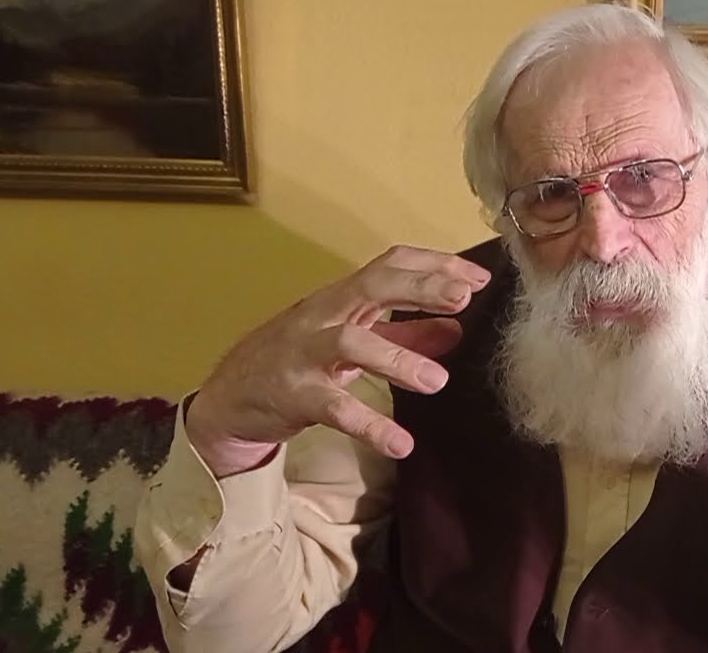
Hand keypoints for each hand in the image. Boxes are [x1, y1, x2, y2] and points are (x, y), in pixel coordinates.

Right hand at [186, 245, 490, 476]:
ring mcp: (304, 353)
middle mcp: (323, 316)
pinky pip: (333, 408)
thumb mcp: (353, 342)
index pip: (390, 264)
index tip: (479, 278)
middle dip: (418, 288)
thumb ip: (404, 334)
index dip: (434, 265)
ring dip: (396, 359)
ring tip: (437, 381)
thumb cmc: (297, 362)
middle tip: (463, 299)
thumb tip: (457, 328)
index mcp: (342, 299)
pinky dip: (368, 425)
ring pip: (350, 343)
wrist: (228, 400)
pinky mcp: (292, 394)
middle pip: (372, 287)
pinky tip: (401, 444)